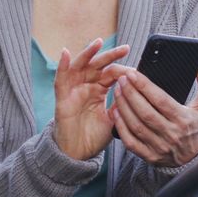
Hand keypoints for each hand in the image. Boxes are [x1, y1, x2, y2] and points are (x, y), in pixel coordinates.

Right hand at [52, 38, 133, 160]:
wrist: (78, 153)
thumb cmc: (93, 136)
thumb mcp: (113, 119)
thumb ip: (121, 106)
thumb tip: (135, 93)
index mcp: (99, 89)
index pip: (111, 73)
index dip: (123, 69)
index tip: (136, 70)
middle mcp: (86, 86)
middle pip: (98, 65)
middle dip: (111, 56)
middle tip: (125, 48)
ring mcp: (74, 89)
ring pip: (80, 66)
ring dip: (88, 53)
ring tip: (98, 43)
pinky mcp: (62, 97)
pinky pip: (60, 78)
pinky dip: (62, 65)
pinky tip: (65, 53)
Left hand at [110, 66, 197, 167]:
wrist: (194, 157)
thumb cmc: (196, 124)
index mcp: (184, 119)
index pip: (161, 100)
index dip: (144, 86)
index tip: (132, 73)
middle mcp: (172, 134)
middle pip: (145, 112)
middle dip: (130, 94)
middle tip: (121, 79)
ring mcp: (160, 147)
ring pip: (136, 126)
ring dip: (123, 107)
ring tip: (117, 90)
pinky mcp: (150, 156)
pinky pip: (130, 142)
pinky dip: (120, 127)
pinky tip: (114, 112)